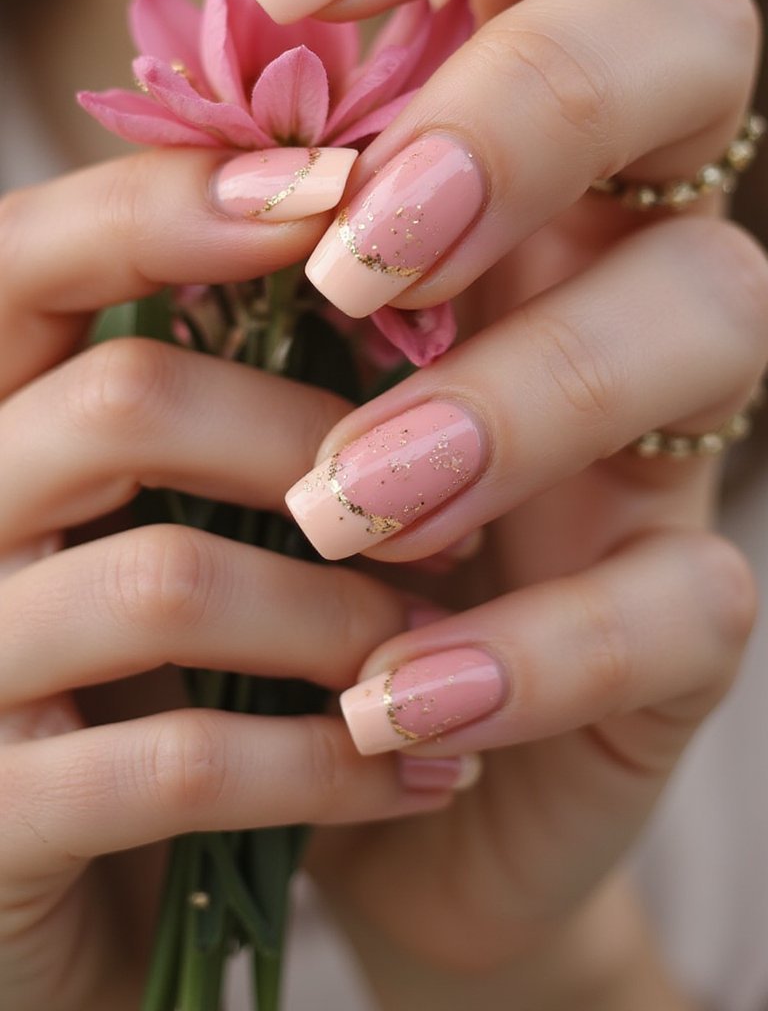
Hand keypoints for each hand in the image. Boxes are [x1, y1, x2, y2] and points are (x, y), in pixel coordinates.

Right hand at [0, 154, 470, 1010]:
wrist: (106, 896)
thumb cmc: (149, 665)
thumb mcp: (161, 504)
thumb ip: (209, 376)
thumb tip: (359, 217)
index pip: (27, 255)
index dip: (171, 203)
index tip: (336, 190)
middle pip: (120, 404)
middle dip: (309, 440)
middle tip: (437, 494)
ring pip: (165, 581)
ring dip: (339, 610)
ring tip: (426, 640)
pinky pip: (179, 767)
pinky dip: (325, 762)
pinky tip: (413, 770)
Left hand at [233, 0, 767, 1001]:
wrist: (300, 739)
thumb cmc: (232, 505)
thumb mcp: (198, 339)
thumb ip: (211, 225)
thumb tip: (212, 123)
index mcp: (491, 132)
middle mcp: (610, 230)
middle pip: (689, 33)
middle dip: (536, 106)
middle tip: (364, 254)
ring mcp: (674, 411)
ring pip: (717, 306)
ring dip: (526, 394)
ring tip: (343, 506)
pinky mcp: (686, 600)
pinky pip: (693, 595)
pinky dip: (541, 647)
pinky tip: (392, 700)